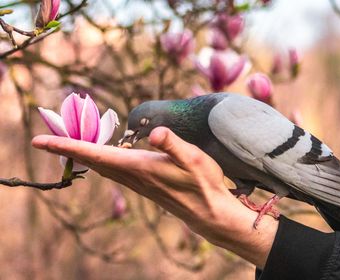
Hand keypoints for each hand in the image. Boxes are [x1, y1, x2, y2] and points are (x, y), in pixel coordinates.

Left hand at [32, 127, 277, 267]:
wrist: (208, 211)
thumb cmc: (203, 184)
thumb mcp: (194, 159)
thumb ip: (173, 145)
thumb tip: (154, 133)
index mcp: (138, 166)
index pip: (95, 154)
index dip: (67, 146)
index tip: (40, 141)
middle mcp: (132, 175)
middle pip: (91, 161)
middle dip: (67, 149)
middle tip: (44, 140)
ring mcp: (137, 181)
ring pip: (100, 166)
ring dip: (81, 155)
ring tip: (66, 145)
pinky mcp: (143, 184)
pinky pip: (112, 170)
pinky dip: (98, 161)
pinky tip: (100, 157)